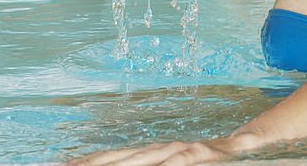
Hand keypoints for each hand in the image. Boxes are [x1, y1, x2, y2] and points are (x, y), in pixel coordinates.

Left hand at [64, 133, 260, 165]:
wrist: (245, 144)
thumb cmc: (205, 159)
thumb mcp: (175, 165)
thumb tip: (130, 164)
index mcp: (149, 155)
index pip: (111, 158)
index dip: (87, 162)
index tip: (61, 165)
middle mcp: (159, 149)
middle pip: (118, 158)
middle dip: (91, 164)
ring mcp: (177, 150)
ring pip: (142, 159)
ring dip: (120, 164)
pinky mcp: (199, 152)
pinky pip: (179, 160)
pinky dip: (167, 163)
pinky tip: (159, 164)